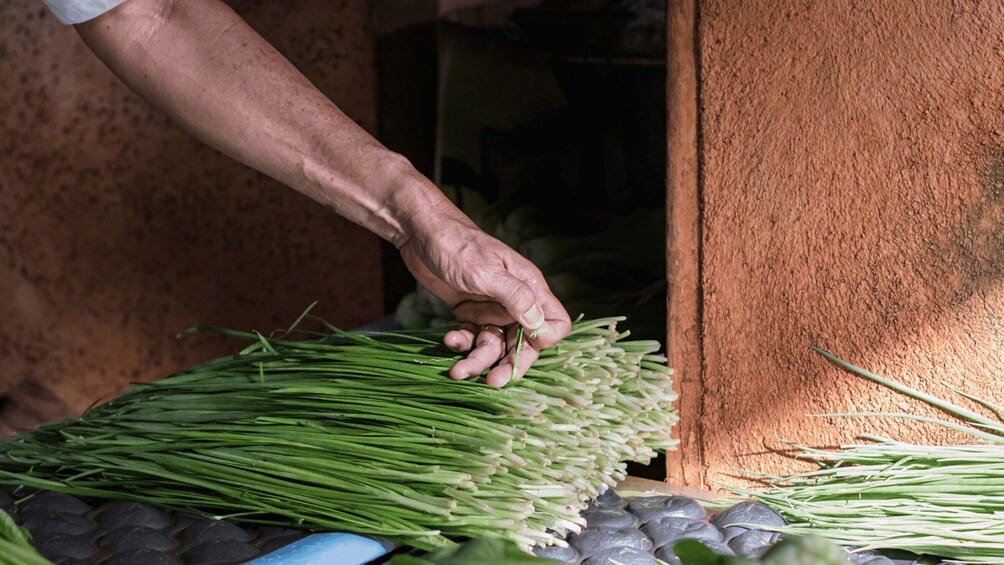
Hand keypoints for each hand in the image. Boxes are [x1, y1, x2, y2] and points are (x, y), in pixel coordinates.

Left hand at [398, 216, 570, 386]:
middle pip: (524, 343)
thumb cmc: (456, 244)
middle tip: (492, 382)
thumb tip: (540, 325)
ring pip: (494, 345)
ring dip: (478, 360)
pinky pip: (472, 339)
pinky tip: (448, 340)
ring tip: (457, 370)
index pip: (554, 323)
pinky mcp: (469, 312)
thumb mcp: (485, 271)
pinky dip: (462, 345)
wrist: (420, 232)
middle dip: (508, 364)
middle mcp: (514, 301)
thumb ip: (514, 296)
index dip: (543, 340)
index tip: (523, 347)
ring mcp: (491, 308)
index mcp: (528, 287)